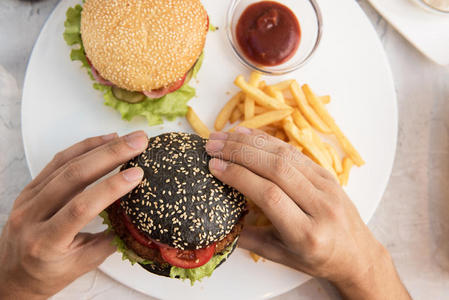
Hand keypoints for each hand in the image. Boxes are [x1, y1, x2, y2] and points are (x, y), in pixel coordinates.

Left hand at [0, 131, 147, 298]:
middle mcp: (31, 216)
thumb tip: (138, 219)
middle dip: (110, 155)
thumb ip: (109, 242)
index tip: (136, 174)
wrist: (10, 275)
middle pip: (72, 176)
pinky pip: (57, 161)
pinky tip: (104, 140)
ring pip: (65, 163)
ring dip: (100, 147)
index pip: (80, 208)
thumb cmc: (45, 275)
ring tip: (127, 138)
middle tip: (138, 142)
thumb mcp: (81, 266)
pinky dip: (83, 147)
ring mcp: (27, 198)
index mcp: (45, 242)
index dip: (110, 188)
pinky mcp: (30, 187)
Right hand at [206, 127, 409, 299]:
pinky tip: (247, 134)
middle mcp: (320, 206)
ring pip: (285, 155)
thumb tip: (219, 221)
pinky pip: (293, 152)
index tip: (214, 166)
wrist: (358, 253)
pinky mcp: (326, 173)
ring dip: (250, 142)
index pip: (269, 195)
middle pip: (277, 168)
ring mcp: (326, 185)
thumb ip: (250, 239)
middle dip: (240, 153)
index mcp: (307, 234)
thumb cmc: (317, 258)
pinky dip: (267, 141)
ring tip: (223, 136)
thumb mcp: (281, 257)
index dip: (240, 176)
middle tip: (213, 146)